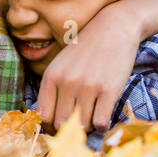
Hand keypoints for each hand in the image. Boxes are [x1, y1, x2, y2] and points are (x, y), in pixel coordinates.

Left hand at [36, 5, 141, 134]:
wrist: (114, 28)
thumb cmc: (86, 49)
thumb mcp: (61, 64)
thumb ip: (52, 88)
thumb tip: (47, 120)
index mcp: (51, 77)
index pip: (43, 115)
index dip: (50, 126)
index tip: (60, 125)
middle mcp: (67, 83)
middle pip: (61, 124)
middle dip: (69, 128)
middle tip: (78, 123)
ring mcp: (88, 87)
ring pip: (82, 125)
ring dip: (88, 126)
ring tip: (92, 115)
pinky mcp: (109, 90)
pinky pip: (101, 123)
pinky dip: (102, 125)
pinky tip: (104, 115)